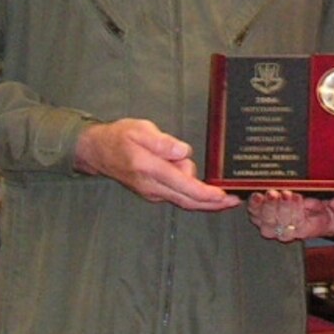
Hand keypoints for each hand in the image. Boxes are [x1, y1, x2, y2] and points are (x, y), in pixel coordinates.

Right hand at [73, 118, 238, 211]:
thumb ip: (161, 142)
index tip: (225, 196)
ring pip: (183, 198)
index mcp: (150, 170)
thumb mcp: (140, 129)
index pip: (184, 187)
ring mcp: (152, 193)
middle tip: (235, 200)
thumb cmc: (120, 137)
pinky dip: (191, 192)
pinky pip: (177, 195)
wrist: (97, 151)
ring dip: (199, 191)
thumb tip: (182, 152)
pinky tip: (197, 182)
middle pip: (188, 201)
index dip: (207, 194)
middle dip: (213, 204)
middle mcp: (152, 186)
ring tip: (192, 166)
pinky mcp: (153, 193)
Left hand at [248, 189, 329, 241]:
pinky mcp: (260, 217)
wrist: (313, 213)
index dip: (297, 212)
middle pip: (280, 225)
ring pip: (265, 221)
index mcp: (304, 230)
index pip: (298, 226)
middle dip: (282, 208)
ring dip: (267, 207)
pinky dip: (254, 205)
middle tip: (286, 194)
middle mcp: (285, 232)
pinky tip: (257, 195)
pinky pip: (254, 214)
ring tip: (272, 193)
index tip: (299, 197)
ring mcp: (271, 226)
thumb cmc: (324, 209)